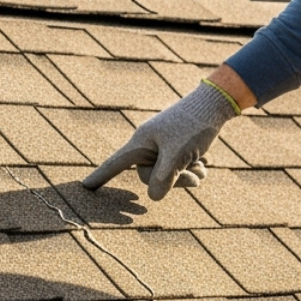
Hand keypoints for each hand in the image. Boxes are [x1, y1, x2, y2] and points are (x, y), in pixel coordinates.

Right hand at [82, 83, 237, 199]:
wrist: (214, 104)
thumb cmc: (193, 125)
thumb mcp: (178, 154)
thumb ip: (163, 177)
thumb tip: (153, 197)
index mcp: (141, 142)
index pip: (116, 162)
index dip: (101, 176)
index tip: (85, 187)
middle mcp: (149, 144)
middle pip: (151, 176)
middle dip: (175, 180)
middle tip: (195, 174)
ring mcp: (163, 145)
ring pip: (168, 174)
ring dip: (187, 174)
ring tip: (202, 165)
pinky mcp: (176, 145)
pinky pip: (179, 167)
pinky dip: (192, 168)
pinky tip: (204, 161)